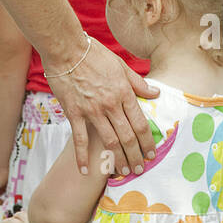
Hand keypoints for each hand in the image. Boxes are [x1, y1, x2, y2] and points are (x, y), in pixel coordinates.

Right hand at [44, 39, 158, 176]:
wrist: (66, 48)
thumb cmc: (93, 54)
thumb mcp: (121, 65)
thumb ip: (138, 83)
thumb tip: (156, 93)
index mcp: (124, 92)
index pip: (140, 123)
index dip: (148, 142)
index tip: (151, 154)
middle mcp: (110, 104)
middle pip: (128, 137)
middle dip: (136, 156)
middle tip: (140, 170)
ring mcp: (92, 110)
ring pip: (109, 141)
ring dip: (117, 159)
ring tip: (123, 173)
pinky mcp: (74, 112)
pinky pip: (80, 139)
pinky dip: (82, 156)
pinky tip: (85, 170)